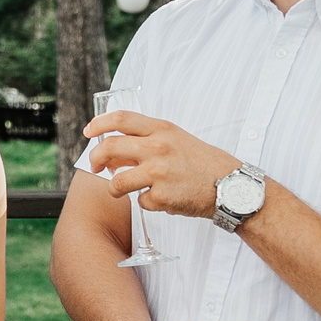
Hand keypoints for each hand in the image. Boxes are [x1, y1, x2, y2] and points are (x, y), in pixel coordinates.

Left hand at [85, 111, 240, 218]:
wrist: (232, 187)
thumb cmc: (204, 164)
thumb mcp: (178, 140)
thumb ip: (148, 141)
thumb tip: (115, 153)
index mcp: (163, 130)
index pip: (121, 118)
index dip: (99, 123)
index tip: (88, 131)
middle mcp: (158, 147)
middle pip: (110, 148)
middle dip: (95, 158)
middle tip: (95, 166)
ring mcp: (159, 172)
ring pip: (117, 181)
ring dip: (115, 188)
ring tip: (122, 190)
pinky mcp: (161, 196)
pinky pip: (141, 201)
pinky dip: (148, 203)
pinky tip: (164, 198)